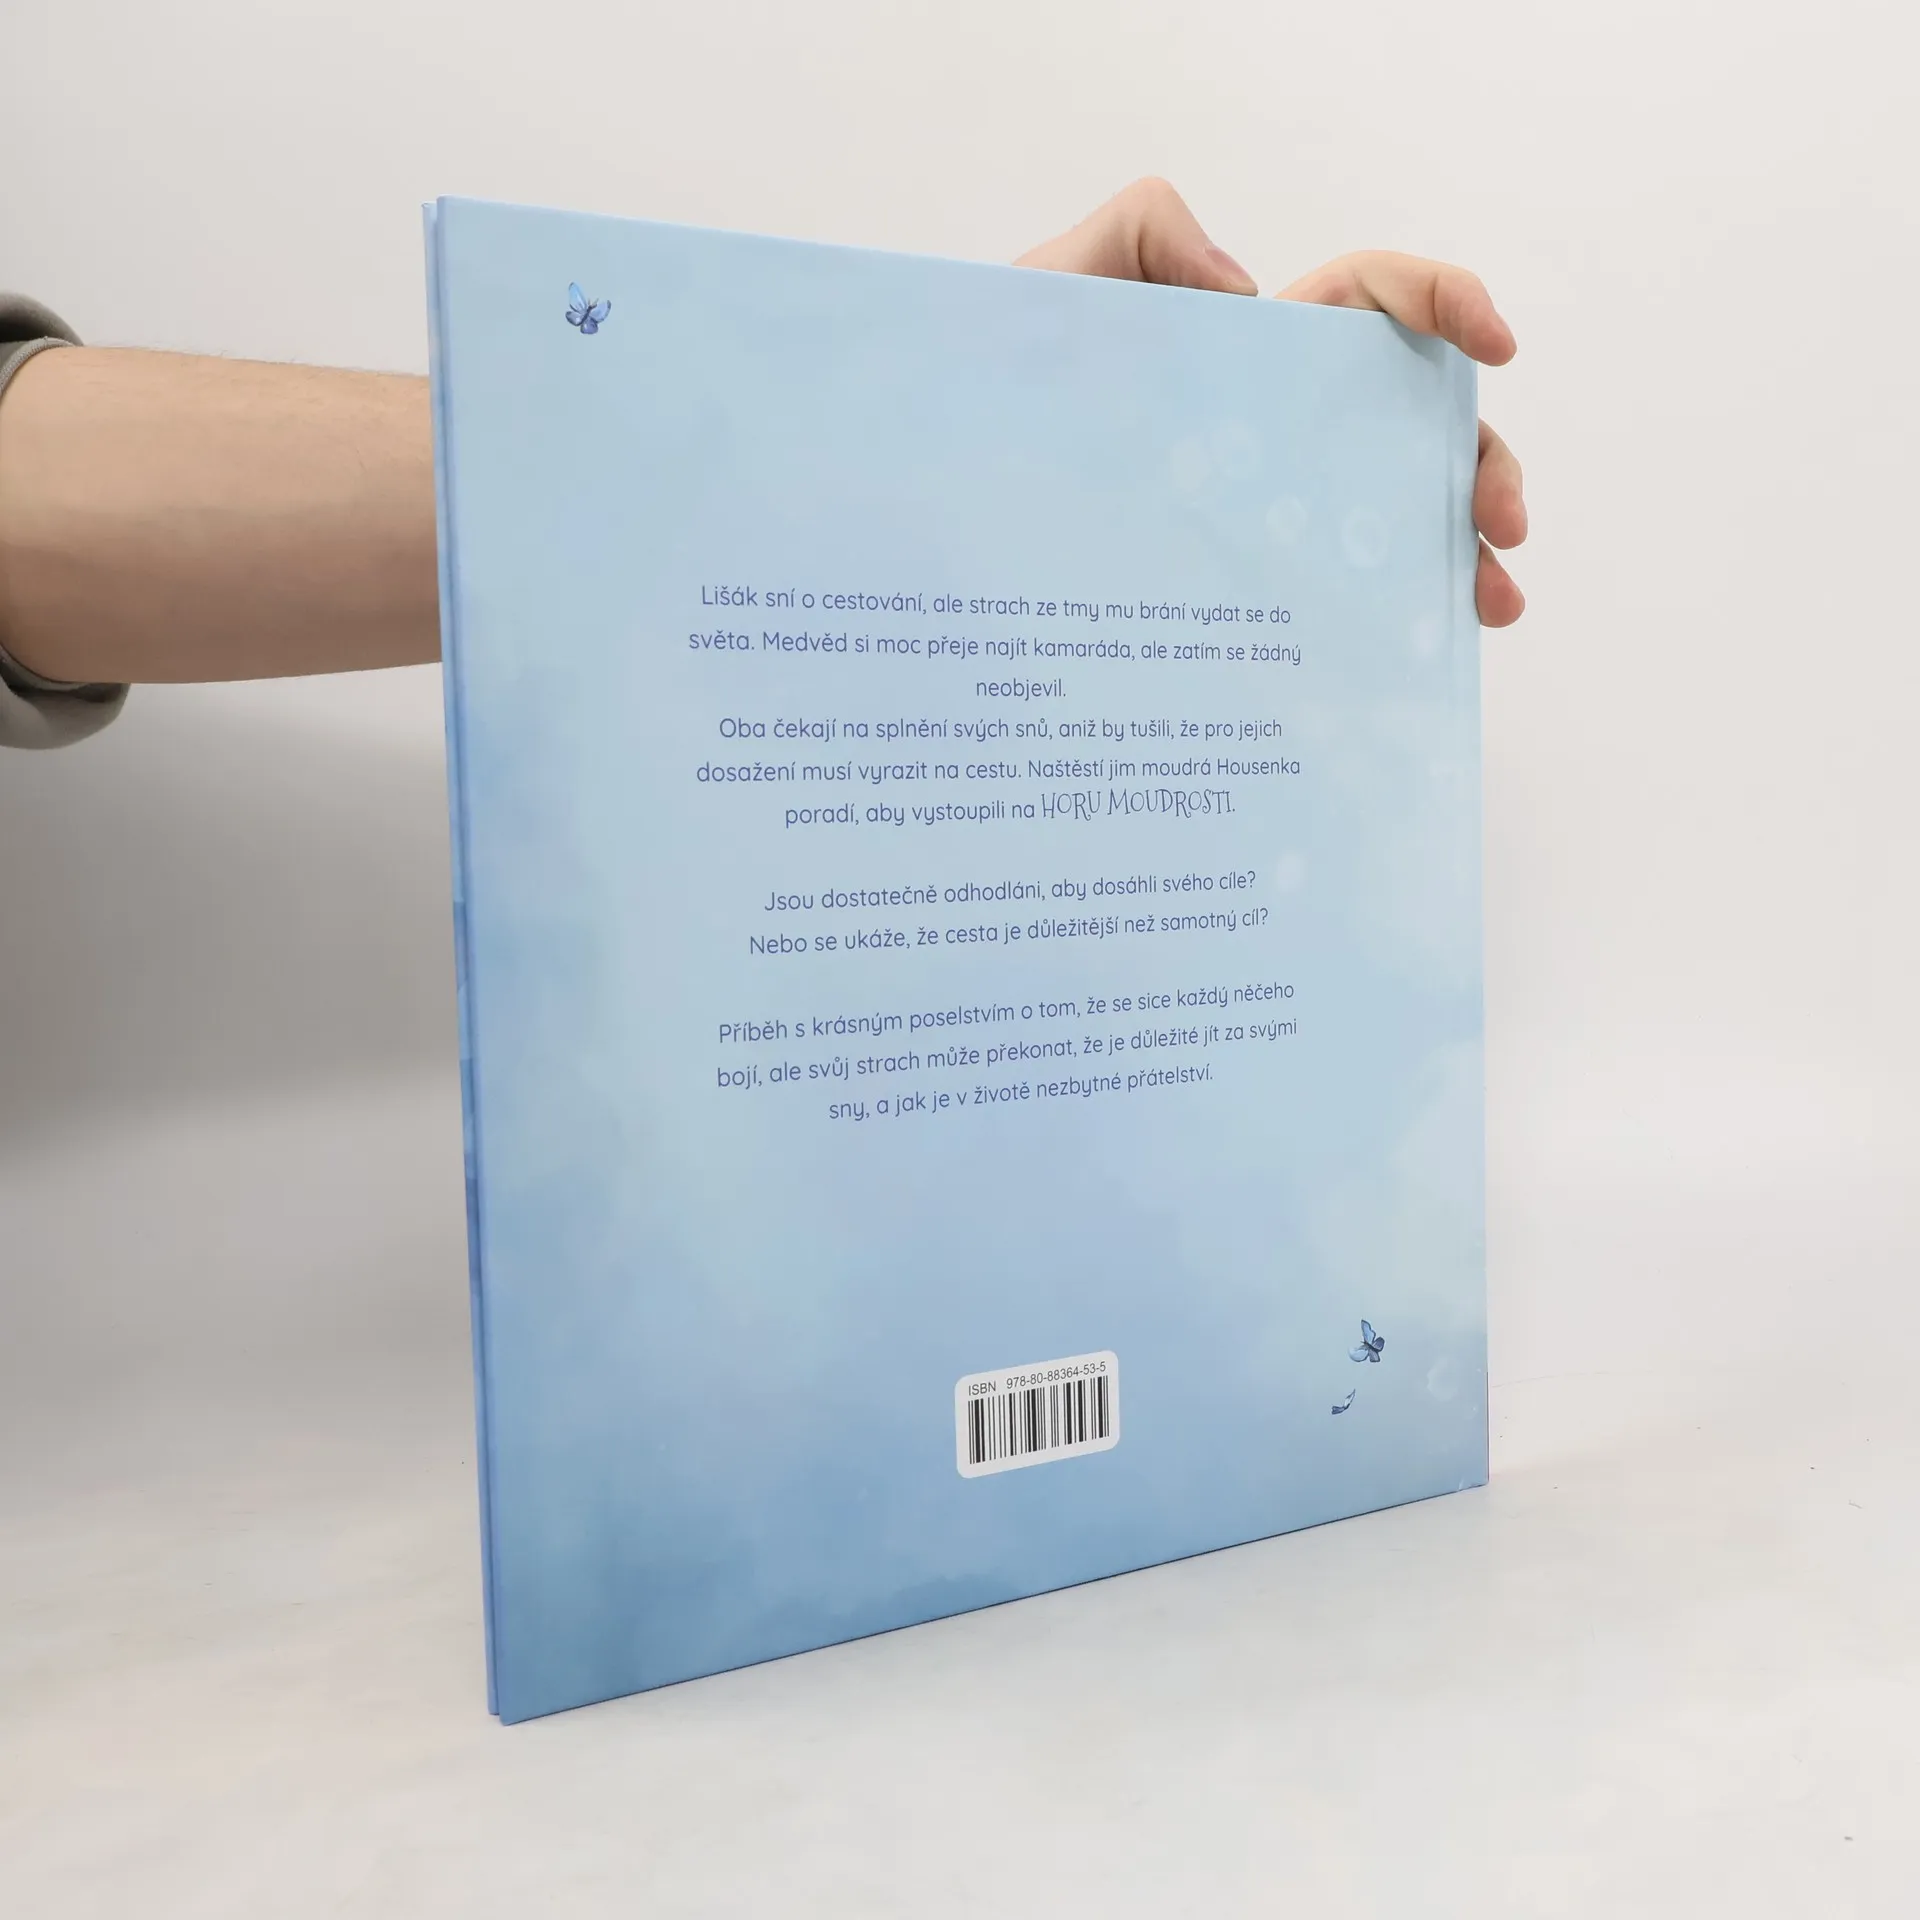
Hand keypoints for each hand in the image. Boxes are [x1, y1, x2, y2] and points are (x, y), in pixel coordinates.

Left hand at [1017, 179, 1526, 626]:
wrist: (937, 503)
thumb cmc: (988, 397)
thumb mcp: (1056, 288)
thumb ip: (1145, 233)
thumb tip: (1249, 294)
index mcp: (1250, 354)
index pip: (1370, 304)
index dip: (1447, 304)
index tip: (1496, 344)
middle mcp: (1274, 436)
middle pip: (1414, 431)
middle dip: (1480, 466)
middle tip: (1501, 527)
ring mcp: (1261, 517)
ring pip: (1388, 526)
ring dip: (1458, 559)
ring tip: (1485, 608)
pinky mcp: (1233, 591)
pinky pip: (1327, 605)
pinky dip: (1386, 626)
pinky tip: (1410, 657)